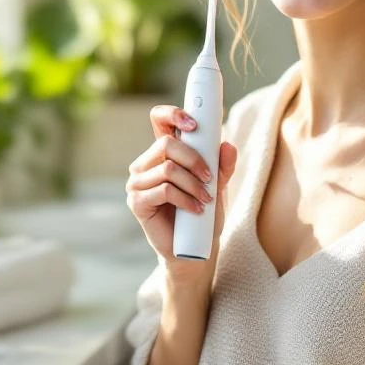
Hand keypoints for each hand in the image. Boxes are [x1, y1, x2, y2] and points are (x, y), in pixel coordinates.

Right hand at [125, 104, 237, 282]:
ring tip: (206, 199)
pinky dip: (185, 199)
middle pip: (165, 143)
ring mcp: (138, 183)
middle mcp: (146, 164)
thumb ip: (223, 166)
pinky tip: (196, 209)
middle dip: (194, 159)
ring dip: (193, 184)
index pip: (159, 120)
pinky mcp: (137, 202)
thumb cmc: (203, 214)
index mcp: (163, 153)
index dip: (173, 114)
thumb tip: (228, 146)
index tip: (194, 123)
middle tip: (210, 177)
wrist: (195, 249)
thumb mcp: (218, 186)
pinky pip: (164, 190)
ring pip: (168, 169)